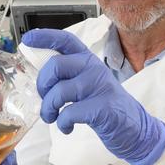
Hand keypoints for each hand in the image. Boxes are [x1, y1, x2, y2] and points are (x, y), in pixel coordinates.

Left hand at [22, 29, 164, 164]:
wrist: (136, 128)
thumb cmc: (105, 104)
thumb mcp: (89, 82)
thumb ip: (70, 75)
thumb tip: (41, 76)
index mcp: (89, 60)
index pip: (66, 40)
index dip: (45, 37)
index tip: (28, 39)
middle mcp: (94, 68)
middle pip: (56, 66)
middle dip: (42, 85)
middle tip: (45, 99)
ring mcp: (99, 87)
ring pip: (59, 91)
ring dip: (48, 109)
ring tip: (52, 118)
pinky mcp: (101, 108)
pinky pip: (69, 113)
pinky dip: (62, 123)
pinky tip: (67, 127)